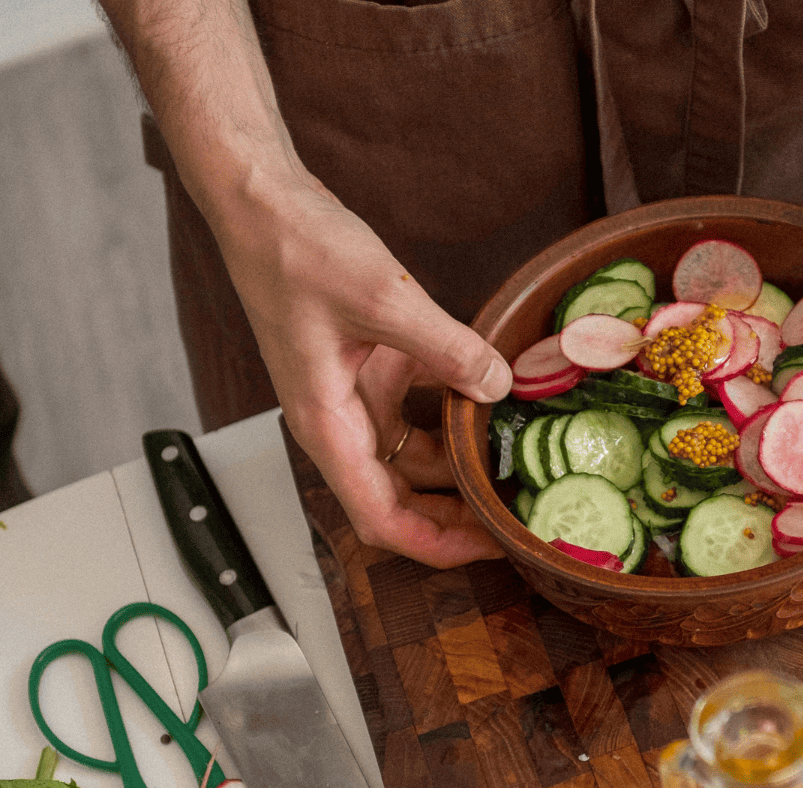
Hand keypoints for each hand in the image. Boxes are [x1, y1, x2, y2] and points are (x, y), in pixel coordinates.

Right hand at [213, 170, 511, 567]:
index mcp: (326, 426)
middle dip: (457, 517)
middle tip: (517, 517)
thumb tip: (498, 385)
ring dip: (460, 467)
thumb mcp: (385, 299)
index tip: (490, 548)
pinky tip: (498, 404)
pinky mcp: (371, 366)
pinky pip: (419, 409)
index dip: (437, 545)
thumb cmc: (295, 251)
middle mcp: (338, 422)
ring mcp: (354, 396)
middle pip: (402, 498)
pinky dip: (455, 412)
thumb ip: (449, 348)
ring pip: (414, 457)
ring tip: (516, 469)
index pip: (380, 519)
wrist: (263, 203)